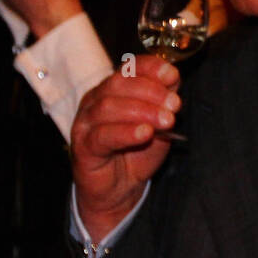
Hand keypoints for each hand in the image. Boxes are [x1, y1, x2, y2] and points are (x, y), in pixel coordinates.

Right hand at [71, 55, 180, 241]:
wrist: (119, 189)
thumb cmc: (136, 153)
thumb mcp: (157, 124)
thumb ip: (163, 103)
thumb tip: (173, 81)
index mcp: (114, 89)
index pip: (129, 68)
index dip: (150, 68)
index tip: (172, 75)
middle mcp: (96, 100)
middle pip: (119, 84)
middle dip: (151, 91)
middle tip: (174, 105)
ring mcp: (86, 123)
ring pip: (109, 107)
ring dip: (142, 111)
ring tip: (166, 121)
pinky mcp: (83, 147)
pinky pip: (102, 135)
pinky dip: (126, 132)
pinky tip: (145, 133)